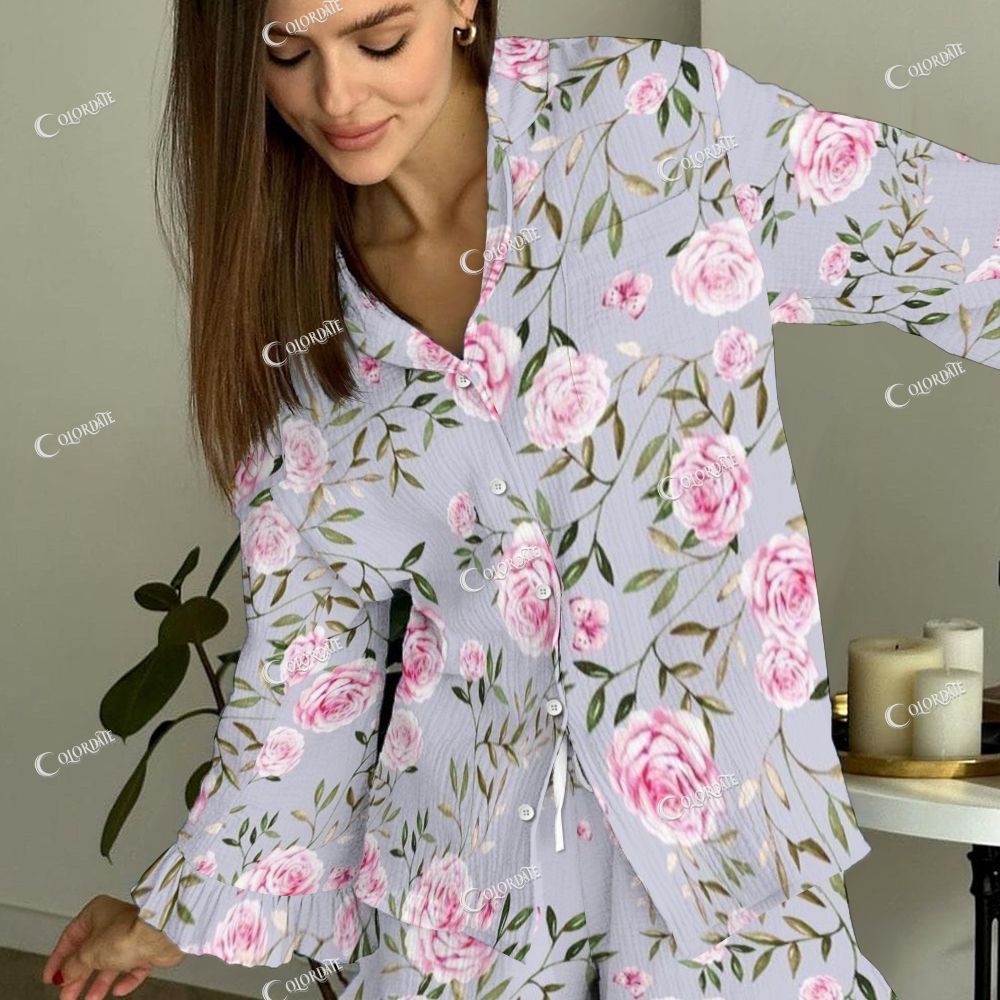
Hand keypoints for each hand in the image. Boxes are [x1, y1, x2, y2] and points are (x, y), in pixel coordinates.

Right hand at [42, 895, 185, 998]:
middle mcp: (114, 921)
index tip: (51, 977)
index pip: (70, 936)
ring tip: (89, 999)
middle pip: (90, 952)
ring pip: (110, 962)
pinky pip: (132, 967)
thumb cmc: (128, 933)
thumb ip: (72, 966)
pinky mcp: (147, 947)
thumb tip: (64, 973)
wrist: (160, 937)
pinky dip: (125, 979)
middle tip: (66, 994)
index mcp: (97, 912)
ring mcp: (132, 934)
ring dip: (99, 983)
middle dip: (78, 976)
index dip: (58, 959)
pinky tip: (118, 989)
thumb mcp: (89, 953)